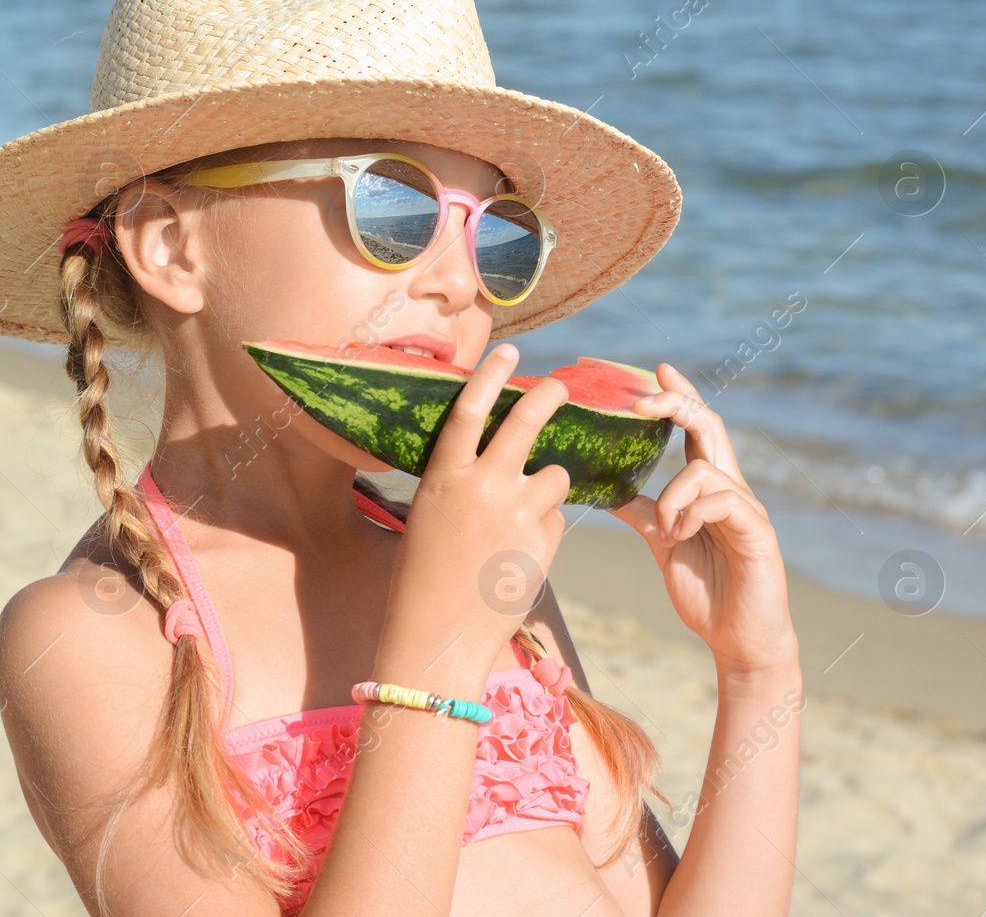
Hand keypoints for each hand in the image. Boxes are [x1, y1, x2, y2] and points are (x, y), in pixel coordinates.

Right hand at [376, 343, 572, 683]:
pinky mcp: (544, 542)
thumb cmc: (424, 576)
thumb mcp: (430, 516)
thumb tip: (498, 456)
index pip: (470, 409)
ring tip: (522, 517)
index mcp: (444, 476)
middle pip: (526, 422)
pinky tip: (520, 554)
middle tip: (560, 386)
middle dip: (548, 397)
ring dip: (548, 487)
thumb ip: (462, 481)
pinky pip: (557, 519)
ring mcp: (517, 513)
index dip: (491, 374)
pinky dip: (546, 528)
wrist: (438, 635)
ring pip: (555, 476)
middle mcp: (482, 486)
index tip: (509, 350)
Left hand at [608, 364, 797, 675]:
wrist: (738, 639)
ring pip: (705, 468)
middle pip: (710, 426)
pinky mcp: (757, 531)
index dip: (681, 397)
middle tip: (642, 400)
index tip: (658, 369)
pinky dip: (691, 513)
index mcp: (708, 488)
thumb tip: (604, 490)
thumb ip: (642, 513)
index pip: (698, 428)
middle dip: (676, 405)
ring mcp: (747, 508)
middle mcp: (731, 489)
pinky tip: (680, 538)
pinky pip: (720, 500)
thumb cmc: (706, 590)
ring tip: (666, 531)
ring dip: (672, 495)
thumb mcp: (663, 543)